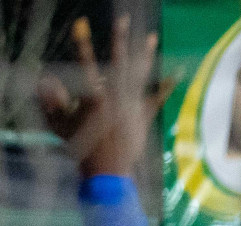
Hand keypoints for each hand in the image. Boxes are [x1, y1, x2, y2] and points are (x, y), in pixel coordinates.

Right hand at [38, 16, 175, 178]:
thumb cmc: (80, 149)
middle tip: (123, 19)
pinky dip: (166, 86)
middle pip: (118, 63)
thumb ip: (52, 101)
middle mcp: (115, 98)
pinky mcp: (143, 117)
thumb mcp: (60, 125)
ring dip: (145, 55)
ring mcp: (132, 107)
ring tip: (151, 36)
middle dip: (120, 39)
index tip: (81, 24)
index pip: (85, 63)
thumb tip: (46, 79)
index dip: (83, 44)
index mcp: (93, 97)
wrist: (106, 171)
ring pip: (139, 76)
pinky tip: (175, 71)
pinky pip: (157, 99)